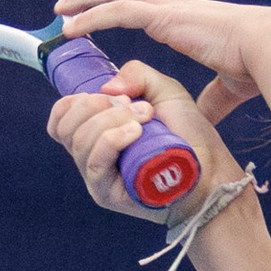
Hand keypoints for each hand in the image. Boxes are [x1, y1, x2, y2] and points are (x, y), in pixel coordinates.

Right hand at [46, 54, 232, 215]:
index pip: (59, 121)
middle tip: (134, 104)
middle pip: (65, 128)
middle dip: (96, 106)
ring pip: (80, 141)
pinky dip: (112, 139)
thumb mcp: (163, 92)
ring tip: (145, 116)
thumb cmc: (188, 135)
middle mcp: (92, 157)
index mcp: (96, 135)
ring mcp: (98, 178)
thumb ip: (136, 75)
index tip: (107, 95)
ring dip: (111, 119)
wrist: (211, 170)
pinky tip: (136, 132)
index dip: (73, 102)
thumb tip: (107, 88)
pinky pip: (95, 163)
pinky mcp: (108, 195)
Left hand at [53, 0, 270, 128]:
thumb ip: (210, 100)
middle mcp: (173, 7)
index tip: (100, 1)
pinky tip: (73, 25)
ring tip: (60, 5)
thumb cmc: (255, 66)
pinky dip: (92, 16)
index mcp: (185, 18)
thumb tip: (203, 117)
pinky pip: (118, 11)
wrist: (268, 51)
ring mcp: (168, 9)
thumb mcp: (226, 88)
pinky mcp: (165, 18)